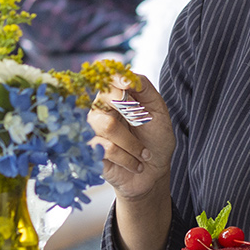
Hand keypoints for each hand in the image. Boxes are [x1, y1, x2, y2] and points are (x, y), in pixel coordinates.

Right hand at [88, 73, 174, 249]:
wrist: (153, 173)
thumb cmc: (155, 140)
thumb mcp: (158, 112)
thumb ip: (145, 90)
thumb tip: (129, 76)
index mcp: (115, 97)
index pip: (108, 79)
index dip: (116, 79)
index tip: (128, 85)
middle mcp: (100, 111)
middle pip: (104, 98)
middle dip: (129, 111)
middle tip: (143, 123)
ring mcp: (93, 132)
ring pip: (107, 126)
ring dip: (132, 143)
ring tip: (144, 154)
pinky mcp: (91, 153)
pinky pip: (105, 149)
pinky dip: (127, 158)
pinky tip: (135, 165)